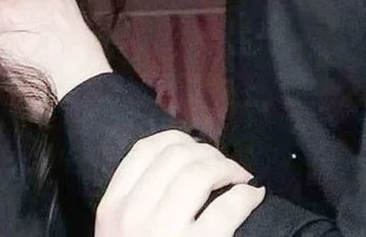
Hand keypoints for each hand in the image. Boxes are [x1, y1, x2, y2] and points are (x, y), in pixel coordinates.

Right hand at [96, 131, 264, 236]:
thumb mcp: (121, 234)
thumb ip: (136, 201)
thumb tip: (180, 159)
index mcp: (112, 207)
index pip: (143, 150)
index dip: (174, 139)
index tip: (193, 146)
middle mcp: (134, 214)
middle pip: (175, 155)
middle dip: (206, 152)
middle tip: (223, 164)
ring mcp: (165, 232)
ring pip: (200, 173)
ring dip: (227, 167)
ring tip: (240, 176)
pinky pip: (227, 208)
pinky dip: (245, 196)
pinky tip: (254, 195)